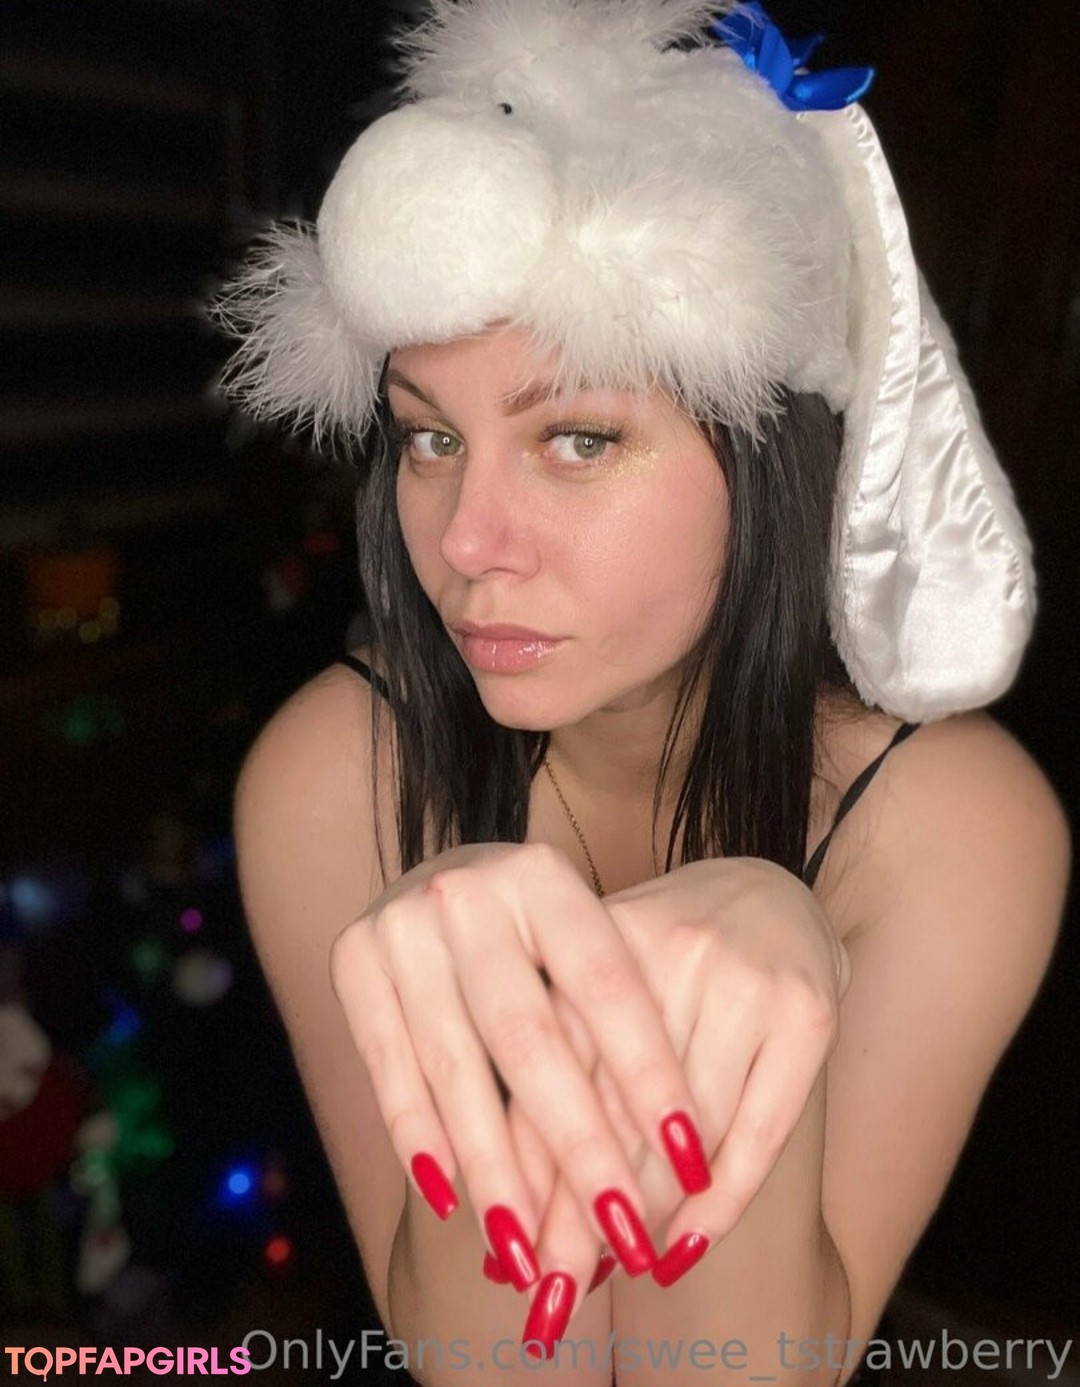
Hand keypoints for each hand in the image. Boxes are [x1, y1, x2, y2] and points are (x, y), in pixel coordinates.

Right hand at [330, 841, 712, 1334]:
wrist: (440, 876)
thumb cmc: (534, 935)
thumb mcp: (578, 946)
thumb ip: (610, 1025)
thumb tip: (676, 1162)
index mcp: (543, 876)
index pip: (607, 986)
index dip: (649, 1074)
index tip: (689, 1161)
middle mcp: (469, 890)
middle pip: (530, 1038)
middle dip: (578, 1146)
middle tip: (619, 1234)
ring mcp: (402, 921)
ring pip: (455, 1068)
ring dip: (494, 1170)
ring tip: (529, 1252)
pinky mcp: (350, 958)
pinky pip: (388, 1069)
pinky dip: (419, 1139)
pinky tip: (453, 1201)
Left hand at [507, 857, 847, 1313]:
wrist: (768, 888)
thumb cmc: (659, 953)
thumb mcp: (595, 981)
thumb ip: (553, 1058)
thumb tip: (492, 1183)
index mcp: (595, 932)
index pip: (550, 1068)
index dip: (528, 1164)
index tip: (505, 1248)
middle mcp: (668, 948)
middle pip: (613, 1106)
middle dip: (581, 1211)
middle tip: (554, 1291)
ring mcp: (742, 979)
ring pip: (686, 1128)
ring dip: (649, 1215)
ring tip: (614, 1275)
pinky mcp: (806, 1011)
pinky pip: (760, 1129)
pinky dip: (723, 1198)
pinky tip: (687, 1245)